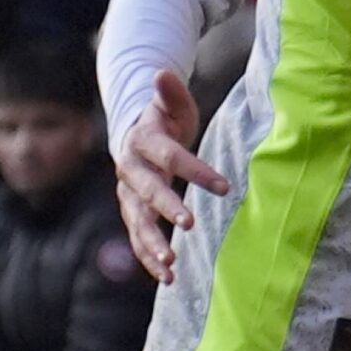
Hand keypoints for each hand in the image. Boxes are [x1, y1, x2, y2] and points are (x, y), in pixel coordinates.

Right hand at [114, 68, 230, 283]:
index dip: (195, 170)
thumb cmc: (162, 119)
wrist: (133, 136)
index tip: (223, 187)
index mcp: (141, 141)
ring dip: (152, 244)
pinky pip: (136, 239)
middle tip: (189, 224)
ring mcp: (126, 195)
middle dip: (167, 209)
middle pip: (147, 192)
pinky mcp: (130, 212)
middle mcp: (129, 171)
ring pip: (136, 222)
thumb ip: (170, 93)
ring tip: (172, 265)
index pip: (170, 156)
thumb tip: (162, 72)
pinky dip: (147, 259)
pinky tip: (167, 278)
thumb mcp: (170, 104)